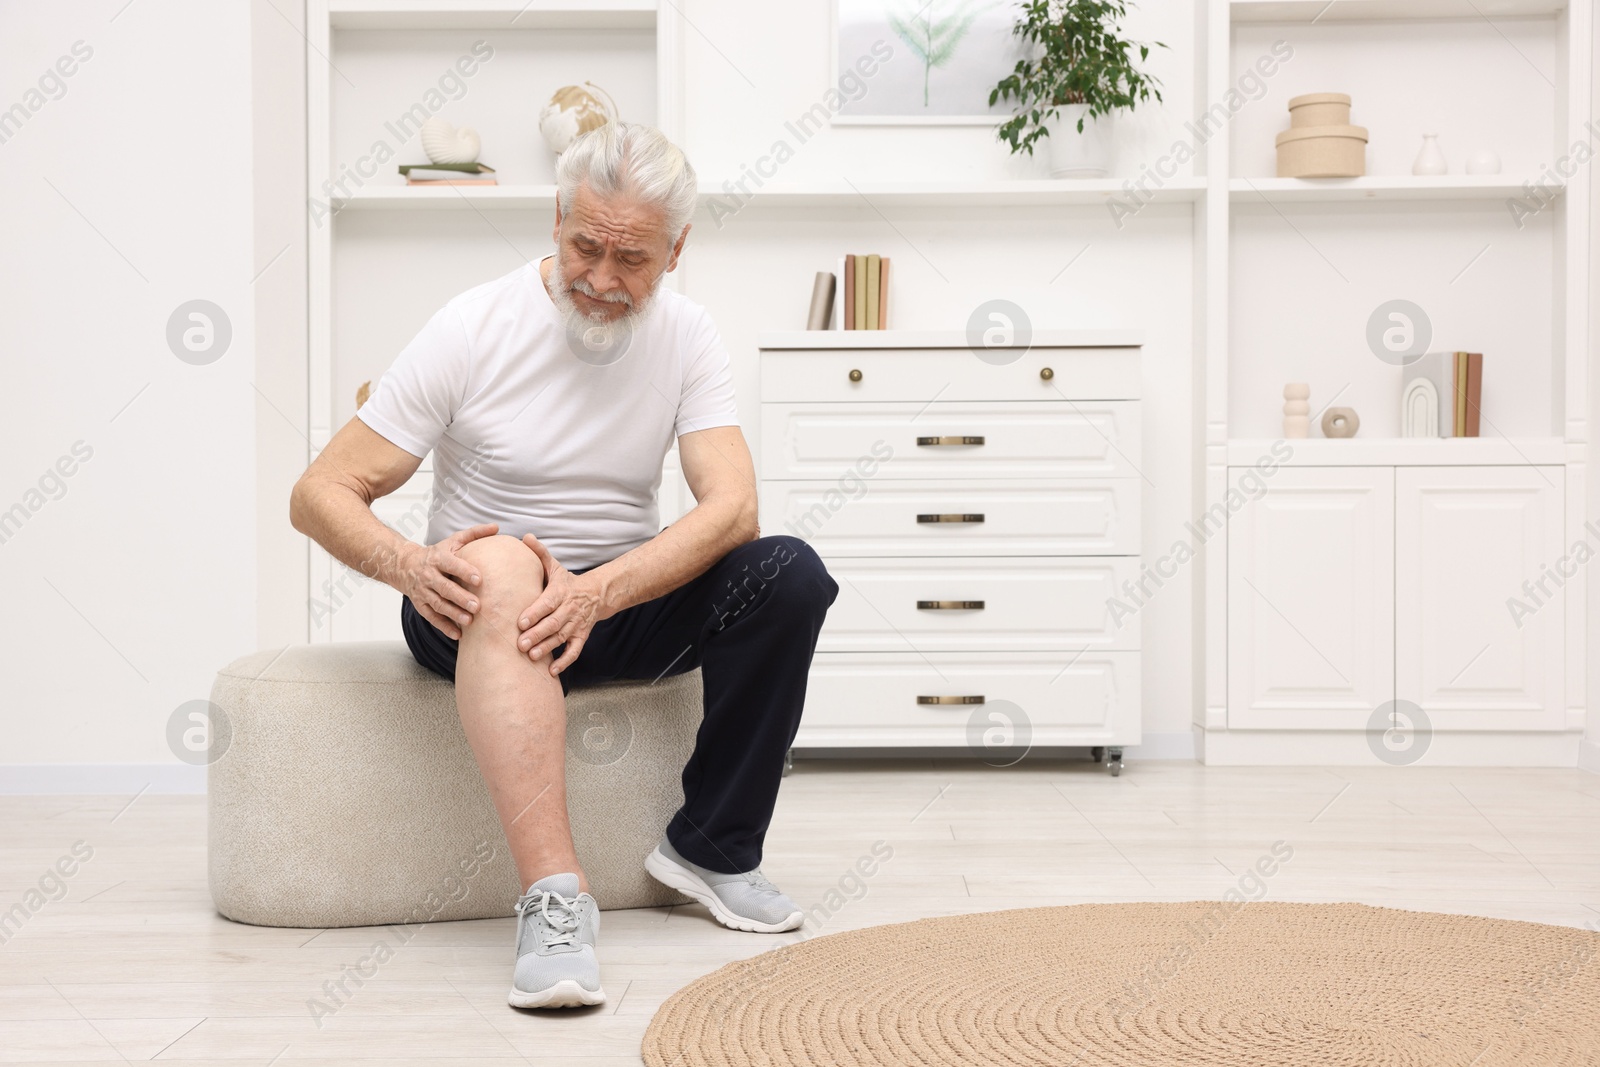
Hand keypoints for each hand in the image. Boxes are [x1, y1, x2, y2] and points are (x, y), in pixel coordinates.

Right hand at [393, 523, 499, 638]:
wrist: (404, 565)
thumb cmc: (436, 554)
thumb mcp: (452, 541)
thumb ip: (474, 534)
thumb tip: (496, 527)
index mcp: (438, 558)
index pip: (451, 564)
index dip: (464, 571)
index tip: (479, 579)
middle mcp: (428, 575)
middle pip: (444, 588)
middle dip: (460, 597)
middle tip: (478, 606)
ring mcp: (423, 591)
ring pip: (437, 604)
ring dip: (453, 614)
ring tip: (469, 621)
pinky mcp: (420, 605)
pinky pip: (431, 617)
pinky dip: (443, 626)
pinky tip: (458, 634)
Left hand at [516, 534, 604, 675]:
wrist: (597, 594)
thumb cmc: (567, 582)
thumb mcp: (555, 566)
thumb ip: (540, 553)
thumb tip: (524, 536)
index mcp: (560, 592)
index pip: (546, 603)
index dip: (534, 613)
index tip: (520, 622)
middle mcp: (569, 610)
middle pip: (552, 624)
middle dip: (537, 634)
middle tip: (520, 644)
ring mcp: (576, 625)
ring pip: (561, 638)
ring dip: (547, 648)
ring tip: (531, 656)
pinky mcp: (581, 636)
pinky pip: (574, 651)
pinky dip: (564, 662)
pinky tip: (552, 672)